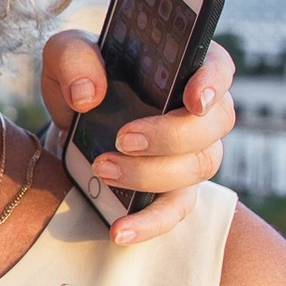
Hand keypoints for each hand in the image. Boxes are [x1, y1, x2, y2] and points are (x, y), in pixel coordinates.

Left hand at [39, 33, 236, 245]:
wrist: (71, 122)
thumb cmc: (82, 78)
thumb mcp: (66, 56)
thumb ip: (74, 59)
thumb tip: (87, 94)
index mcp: (184, 66)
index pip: (218, 67)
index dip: (214, 83)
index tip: (194, 99)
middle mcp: (199, 110)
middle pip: (214, 125)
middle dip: (170, 136)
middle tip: (122, 138)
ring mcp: (191, 153)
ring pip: (197, 167)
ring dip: (150, 173)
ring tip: (102, 169)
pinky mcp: (173, 189)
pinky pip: (175, 211)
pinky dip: (149, 223)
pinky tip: (119, 229)